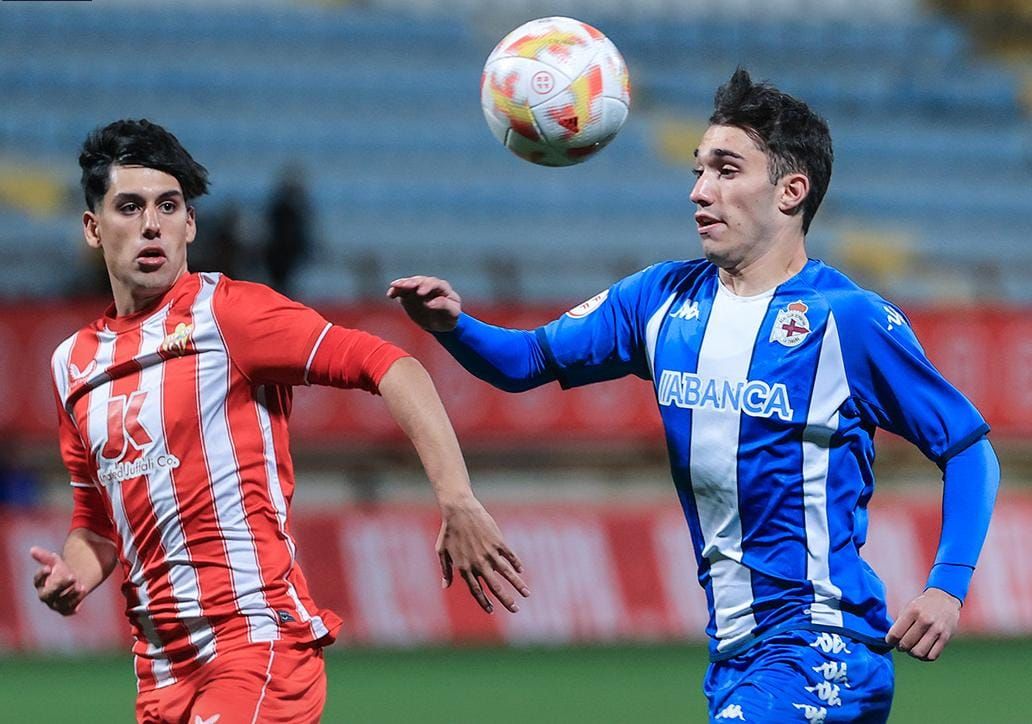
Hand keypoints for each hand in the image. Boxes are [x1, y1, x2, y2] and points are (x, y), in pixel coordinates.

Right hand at [31, 546, 86, 615]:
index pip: (37, 581)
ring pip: (60, 603)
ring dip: (71, 594)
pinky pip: (69, 609)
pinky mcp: (65, 610)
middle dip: (60, 586)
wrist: (74, 581)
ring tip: (81, 586)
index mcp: (40, 584)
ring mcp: (55, 604)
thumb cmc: (61, 570)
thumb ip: (45, 556)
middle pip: (48, 594)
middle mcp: (45, 596)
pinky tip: (83, 591)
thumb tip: (32, 549)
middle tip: (72, 576)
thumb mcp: (55, 561)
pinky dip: (76, 601)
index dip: (41, 575)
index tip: (48, 567)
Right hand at [387, 276, 461, 331]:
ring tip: (394, 286)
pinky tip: (390, 294)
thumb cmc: (449, 317)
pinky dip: (395, 291)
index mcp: (442, 288)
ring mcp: (418, 289)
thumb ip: (444, 306)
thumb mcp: (452, 313)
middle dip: (413, 283)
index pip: (434, 283)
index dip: (427, 286)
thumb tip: (431, 302)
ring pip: (410, 283)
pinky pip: (401, 291)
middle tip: (406, 286)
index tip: (420, 293)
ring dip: (402, 284)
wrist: (440, 323)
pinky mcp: (409, 295)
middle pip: (420, 281)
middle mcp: (429, 285)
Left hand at [436, 495, 528, 613]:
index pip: (476, 590)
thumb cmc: (448, 531)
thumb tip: (445, 586)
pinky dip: (516, 564)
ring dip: (517, 585)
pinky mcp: (497, 541)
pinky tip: (521, 571)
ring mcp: (489, 552)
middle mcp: (478, 563)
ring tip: (527, 594)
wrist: (459, 510)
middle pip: (495, 586)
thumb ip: (445, 570)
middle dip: (506, 600)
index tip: (491, 610)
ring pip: (506, 573)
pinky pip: (509, 556)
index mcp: (464, 568)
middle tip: (515, 610)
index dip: (483, 602)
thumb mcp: (442, 552)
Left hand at [886, 587, 961, 660]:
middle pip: (906, 644)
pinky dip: (924, 657)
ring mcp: (937, 630)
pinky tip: (921, 651)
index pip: (896, 633)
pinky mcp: (945, 638)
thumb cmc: (922, 605)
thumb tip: (891, 640)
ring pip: (919, 652)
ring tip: (910, 649)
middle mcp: (925, 621)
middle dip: (900, 647)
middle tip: (900, 645)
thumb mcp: (908, 608)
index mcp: (913, 611)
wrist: (945, 600)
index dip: (890, 640)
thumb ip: (900, 623)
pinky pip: (932, 656)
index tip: (890, 640)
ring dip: (911, 654)